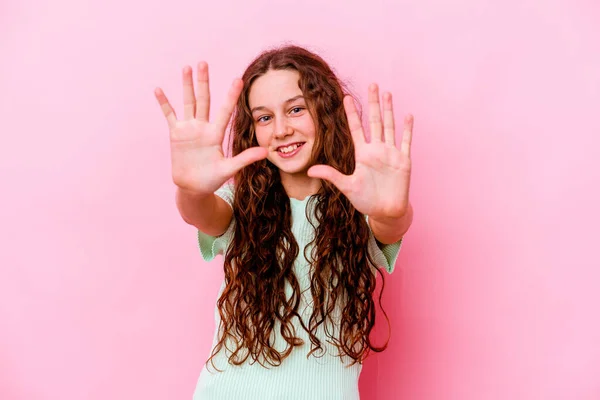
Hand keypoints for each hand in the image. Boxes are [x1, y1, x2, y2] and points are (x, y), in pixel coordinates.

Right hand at [154, 62, 267, 195]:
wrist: (193, 188)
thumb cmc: (212, 179)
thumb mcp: (229, 169)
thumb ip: (245, 159)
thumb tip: (266, 152)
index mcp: (216, 134)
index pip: (225, 110)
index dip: (231, 96)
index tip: (238, 79)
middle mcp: (203, 127)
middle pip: (203, 99)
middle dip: (203, 81)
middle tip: (203, 62)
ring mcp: (188, 129)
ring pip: (188, 102)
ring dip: (186, 86)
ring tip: (186, 67)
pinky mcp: (176, 135)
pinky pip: (169, 115)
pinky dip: (164, 103)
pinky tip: (159, 89)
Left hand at [307, 84, 412, 219]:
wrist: (386, 212)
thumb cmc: (366, 201)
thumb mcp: (347, 187)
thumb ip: (331, 175)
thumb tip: (310, 170)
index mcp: (362, 154)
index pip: (356, 128)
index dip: (352, 113)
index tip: (346, 97)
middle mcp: (377, 150)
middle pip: (374, 121)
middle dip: (373, 103)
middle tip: (372, 84)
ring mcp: (391, 153)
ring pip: (390, 126)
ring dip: (389, 110)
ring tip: (387, 93)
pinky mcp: (403, 161)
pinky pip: (405, 141)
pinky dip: (407, 129)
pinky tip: (408, 115)